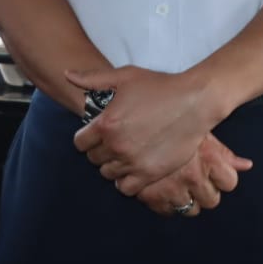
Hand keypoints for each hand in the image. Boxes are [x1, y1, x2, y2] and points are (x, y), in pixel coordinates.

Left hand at [68, 66, 212, 196]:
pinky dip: (126, 181)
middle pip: (94, 159)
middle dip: (101, 149)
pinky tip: (134, 168)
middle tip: (116, 141)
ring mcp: (132, 162)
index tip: (99, 133)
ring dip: (113, 165)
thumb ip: (93, 78)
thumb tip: (67, 75)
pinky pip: (125, 188)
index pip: (80, 143)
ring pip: (108, 173)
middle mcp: (115, 145)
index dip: (88, 137)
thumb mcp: (125, 76)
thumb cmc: (160, 86)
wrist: (195, 102)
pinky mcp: (149, 173)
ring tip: (126, 154)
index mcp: (106, 123)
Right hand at [134, 132, 253, 217]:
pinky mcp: (150, 197)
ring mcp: (171, 189)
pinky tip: (165, 189)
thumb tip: (247, 165)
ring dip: (187, 198)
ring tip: (180, 182)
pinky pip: (168, 212)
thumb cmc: (173, 123)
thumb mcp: (200, 132)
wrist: (136, 122)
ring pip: (190, 209)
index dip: (223, 176)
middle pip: (211, 200)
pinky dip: (168, 203)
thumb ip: (224, 153)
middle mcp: (192, 176)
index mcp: (208, 158)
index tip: (214, 170)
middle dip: (206, 190)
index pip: (230, 182)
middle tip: (195, 176)